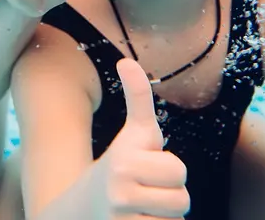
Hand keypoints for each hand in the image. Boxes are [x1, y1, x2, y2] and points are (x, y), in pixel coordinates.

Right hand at [101, 59, 189, 218]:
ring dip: (165, 217)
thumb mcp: (133, 133)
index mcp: (124, 161)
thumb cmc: (120, 164)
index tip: (147, 167)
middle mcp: (119, 191)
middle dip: (170, 196)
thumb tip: (126, 60)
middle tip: (147, 191)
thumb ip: (138, 97)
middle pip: (182, 200)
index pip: (179, 171)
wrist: (82, 209)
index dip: (169, 170)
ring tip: (143, 209)